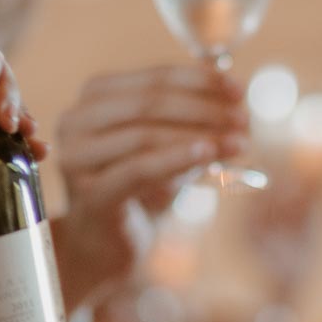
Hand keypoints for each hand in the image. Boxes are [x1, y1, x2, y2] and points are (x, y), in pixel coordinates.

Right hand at [53, 65, 248, 307]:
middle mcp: (76, 120)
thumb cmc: (141, 187)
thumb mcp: (169, 144)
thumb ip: (193, 117)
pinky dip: (176, 158)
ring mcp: (76, 157)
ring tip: (239, 143)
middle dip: (203, 108)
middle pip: (149, 103)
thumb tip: (237, 95)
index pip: (154, 78)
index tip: (240, 89)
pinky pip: (138, 169)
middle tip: (244, 120)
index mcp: (96, 96)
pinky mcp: (89, 193)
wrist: (108, 243)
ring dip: (199, 136)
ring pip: (145, 135)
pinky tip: (207, 154)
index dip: (200, 81)